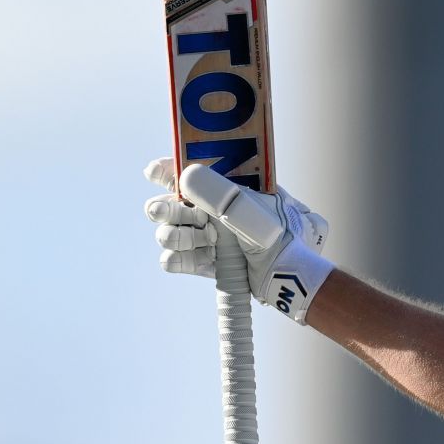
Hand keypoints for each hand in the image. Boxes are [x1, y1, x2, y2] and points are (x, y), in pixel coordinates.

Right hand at [144, 157, 333, 321]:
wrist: (289, 272)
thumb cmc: (278, 232)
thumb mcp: (251, 206)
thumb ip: (218, 191)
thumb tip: (185, 176)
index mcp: (221, 189)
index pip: (186, 173)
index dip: (166, 170)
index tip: (154, 172)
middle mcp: (208, 211)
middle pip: (167, 205)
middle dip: (164, 208)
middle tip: (165, 210)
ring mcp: (203, 237)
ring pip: (167, 233)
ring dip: (177, 236)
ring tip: (204, 239)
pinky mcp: (203, 263)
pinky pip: (173, 261)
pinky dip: (179, 260)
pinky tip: (201, 257)